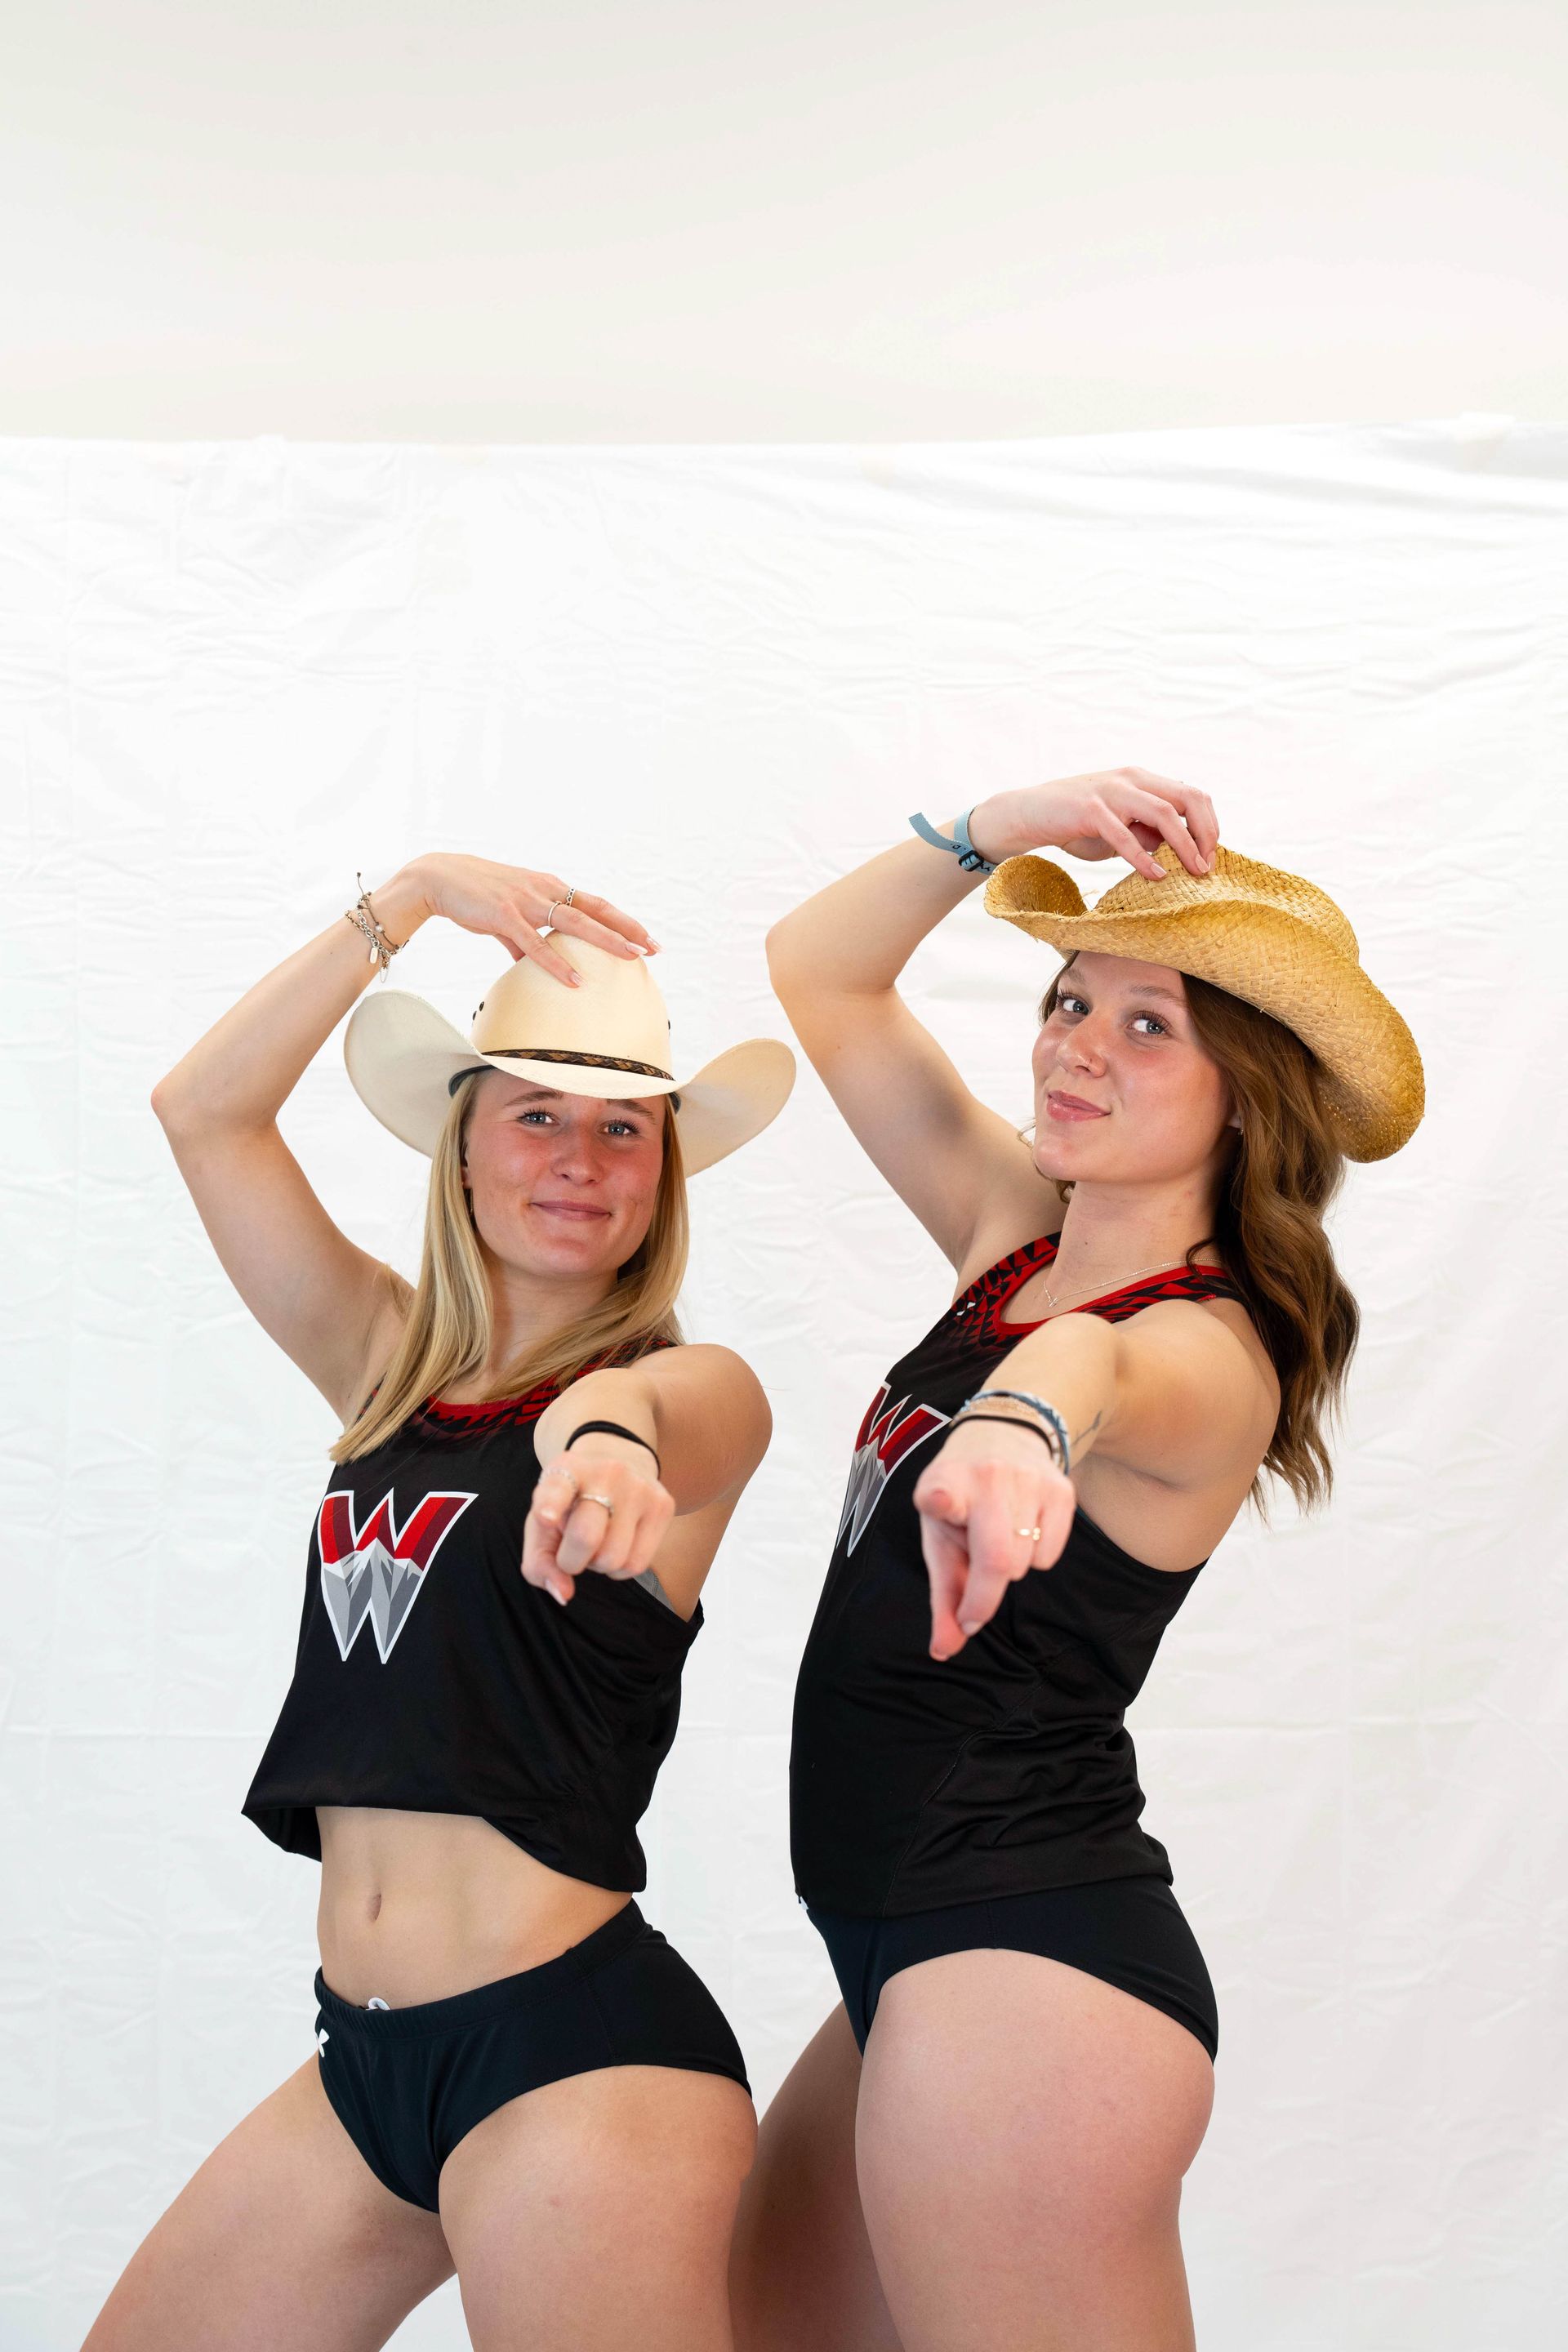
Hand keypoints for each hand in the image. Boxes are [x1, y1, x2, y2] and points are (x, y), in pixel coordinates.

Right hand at [402, 852, 657, 987]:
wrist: (439, 878)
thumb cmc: (476, 896)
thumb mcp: (508, 915)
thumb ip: (523, 939)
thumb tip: (532, 963)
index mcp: (549, 887)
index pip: (595, 904)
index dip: (622, 920)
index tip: (646, 937)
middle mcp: (544, 890)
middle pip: (596, 910)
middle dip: (628, 929)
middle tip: (654, 947)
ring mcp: (526, 901)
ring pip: (575, 923)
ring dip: (606, 940)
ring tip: (631, 957)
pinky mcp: (505, 916)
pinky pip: (535, 944)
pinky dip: (557, 963)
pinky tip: (575, 980)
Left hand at [521, 1435, 674, 1605]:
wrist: (617, 1466)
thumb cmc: (570, 1506)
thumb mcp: (543, 1526)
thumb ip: (540, 1563)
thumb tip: (564, 1595)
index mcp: (567, 1470)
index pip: (557, 1487)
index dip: (550, 1505)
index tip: (546, 1518)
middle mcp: (606, 1472)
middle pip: (586, 1536)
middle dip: (571, 1561)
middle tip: (570, 1552)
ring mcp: (639, 1487)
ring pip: (614, 1558)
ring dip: (598, 1565)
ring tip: (598, 1543)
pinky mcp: (663, 1504)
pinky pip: (637, 1564)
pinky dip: (620, 1569)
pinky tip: (616, 1546)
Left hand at [911, 1418, 1076, 1660]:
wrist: (1001, 1435)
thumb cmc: (961, 1501)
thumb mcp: (940, 1539)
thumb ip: (943, 1597)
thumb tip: (944, 1651)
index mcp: (942, 1484)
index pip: (943, 1494)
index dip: (942, 1502)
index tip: (940, 1502)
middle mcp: (985, 1476)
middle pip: (996, 1558)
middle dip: (984, 1598)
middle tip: (973, 1610)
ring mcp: (1027, 1479)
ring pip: (1024, 1563)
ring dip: (1010, 1569)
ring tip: (997, 1538)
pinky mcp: (1061, 1488)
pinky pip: (1050, 1555)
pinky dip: (1036, 1557)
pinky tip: (1024, 1527)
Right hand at [971, 769, 1219, 883]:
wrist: (1028, 814)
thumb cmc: (1076, 824)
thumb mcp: (1120, 829)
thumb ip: (1147, 833)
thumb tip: (1177, 849)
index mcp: (1143, 780)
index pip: (1193, 795)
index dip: (1209, 825)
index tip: (1209, 857)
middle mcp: (1133, 778)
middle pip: (1189, 797)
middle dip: (1206, 833)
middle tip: (1207, 866)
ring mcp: (1112, 791)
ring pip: (1165, 813)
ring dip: (1185, 845)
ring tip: (1193, 871)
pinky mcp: (1091, 809)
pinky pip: (1126, 834)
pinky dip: (1144, 858)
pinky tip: (1156, 876)